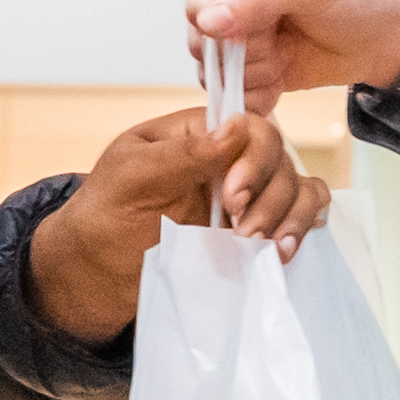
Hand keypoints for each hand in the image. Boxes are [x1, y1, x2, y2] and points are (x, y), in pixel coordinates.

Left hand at [27, 106, 322, 334]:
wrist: (98, 273)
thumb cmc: (105, 216)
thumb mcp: (130, 175)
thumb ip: (182, 152)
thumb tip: (236, 127)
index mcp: (199, 135)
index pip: (251, 127)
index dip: (254, 160)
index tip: (233, 198)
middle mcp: (228, 161)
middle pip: (280, 159)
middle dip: (270, 196)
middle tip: (243, 231)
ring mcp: (245, 197)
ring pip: (297, 188)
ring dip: (289, 216)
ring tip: (263, 247)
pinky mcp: (254, 231)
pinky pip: (298, 215)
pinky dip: (301, 226)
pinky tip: (282, 250)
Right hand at [189, 0, 399, 99]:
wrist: (387, 36)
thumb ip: (256, 0)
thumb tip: (207, 21)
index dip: (211, 24)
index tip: (238, 35)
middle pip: (200, 40)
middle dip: (239, 52)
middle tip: (276, 43)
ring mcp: (238, 32)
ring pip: (214, 71)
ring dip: (252, 74)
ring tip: (285, 57)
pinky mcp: (251, 66)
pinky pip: (233, 93)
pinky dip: (257, 95)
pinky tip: (282, 82)